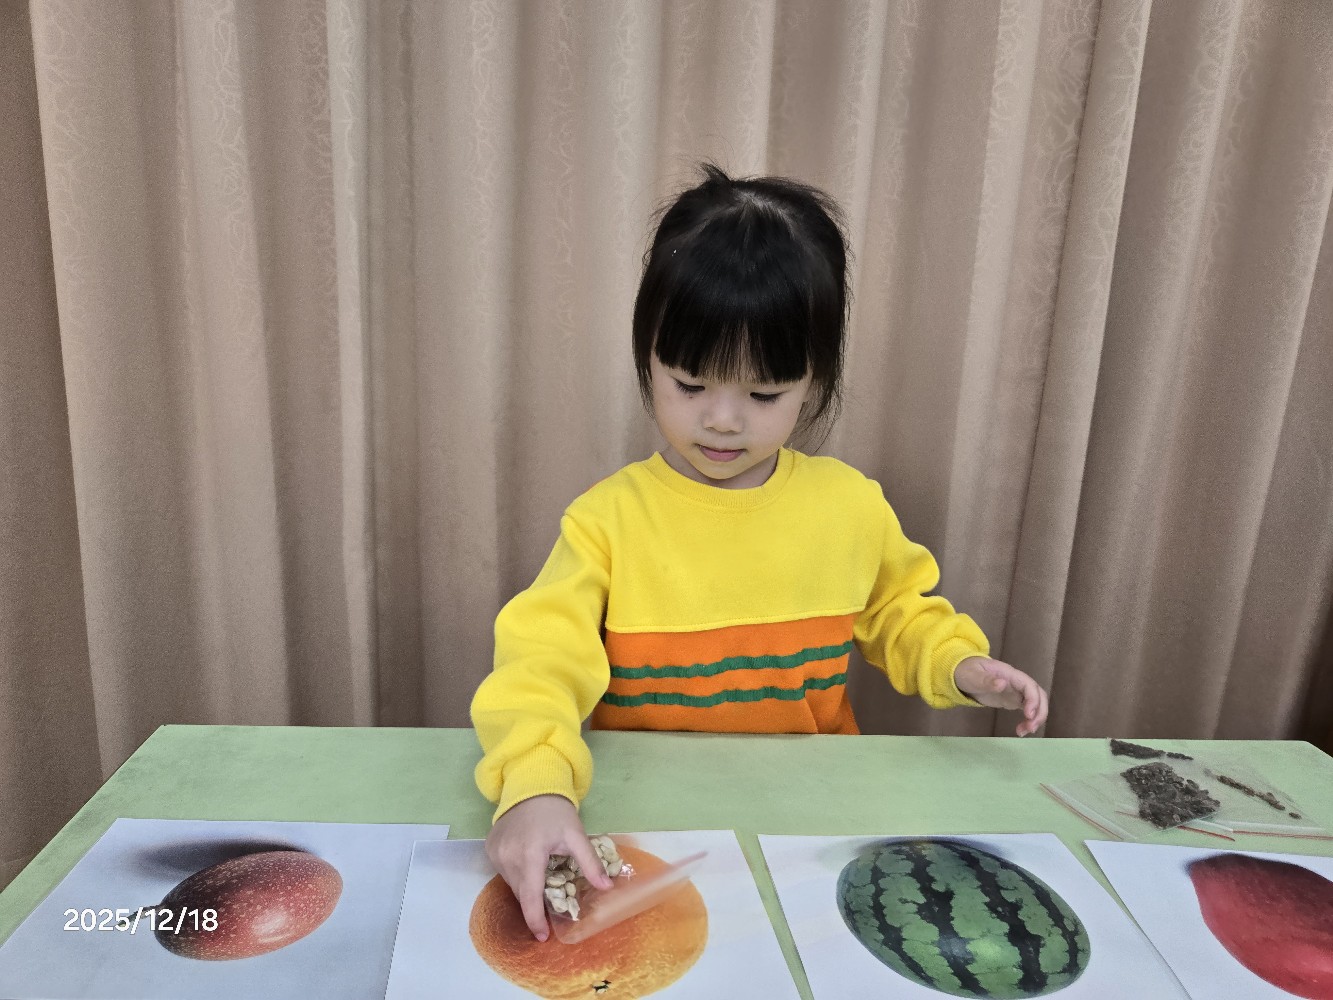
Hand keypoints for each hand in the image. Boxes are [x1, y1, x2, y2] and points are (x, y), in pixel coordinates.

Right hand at [485, 794, 613, 940]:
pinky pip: (504, 872)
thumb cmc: (556, 811)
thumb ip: (590, 863)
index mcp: (530, 854)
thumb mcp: (576, 835)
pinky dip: (517, 875)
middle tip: (551, 904)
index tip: (543, 937)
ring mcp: (496, 853)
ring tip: (542, 879)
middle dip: (535, 903)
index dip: (536, 920)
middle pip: (522, 893)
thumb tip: (607, 888)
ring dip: (527, 888)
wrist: (531, 786)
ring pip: (512, 884)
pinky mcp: (490, 848)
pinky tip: (529, 865)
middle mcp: (508, 856)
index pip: (530, 897)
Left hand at [954, 656, 1048, 735]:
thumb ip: (986, 680)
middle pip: (1038, 695)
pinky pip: (1027, 710)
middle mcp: (1017, 682)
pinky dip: (1027, 721)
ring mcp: (1016, 692)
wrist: (961, 673)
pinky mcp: (1013, 701)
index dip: (1033, 699)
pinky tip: (1020, 731)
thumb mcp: (972, 675)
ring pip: (1036, 704)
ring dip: (1035, 718)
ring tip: (1024, 732)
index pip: (1029, 685)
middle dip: (1039, 711)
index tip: (1029, 714)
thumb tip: (1002, 684)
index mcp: (1009, 674)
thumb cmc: (967, 671)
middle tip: (1031, 728)